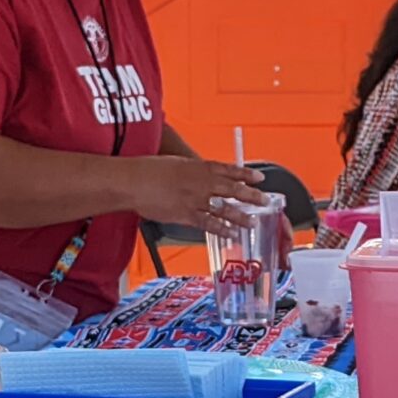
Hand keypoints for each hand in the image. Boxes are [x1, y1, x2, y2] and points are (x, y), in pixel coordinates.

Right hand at [134, 156, 268, 239]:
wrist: (134, 181)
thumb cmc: (149, 170)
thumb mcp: (175, 163)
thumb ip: (191, 171)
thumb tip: (199, 176)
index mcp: (199, 167)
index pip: (228, 170)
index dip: (246, 174)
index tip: (259, 177)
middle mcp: (201, 182)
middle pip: (233, 189)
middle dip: (251, 195)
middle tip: (264, 200)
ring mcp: (195, 199)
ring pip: (224, 207)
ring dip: (241, 215)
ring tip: (252, 221)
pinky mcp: (186, 215)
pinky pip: (208, 223)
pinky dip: (221, 228)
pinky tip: (231, 233)